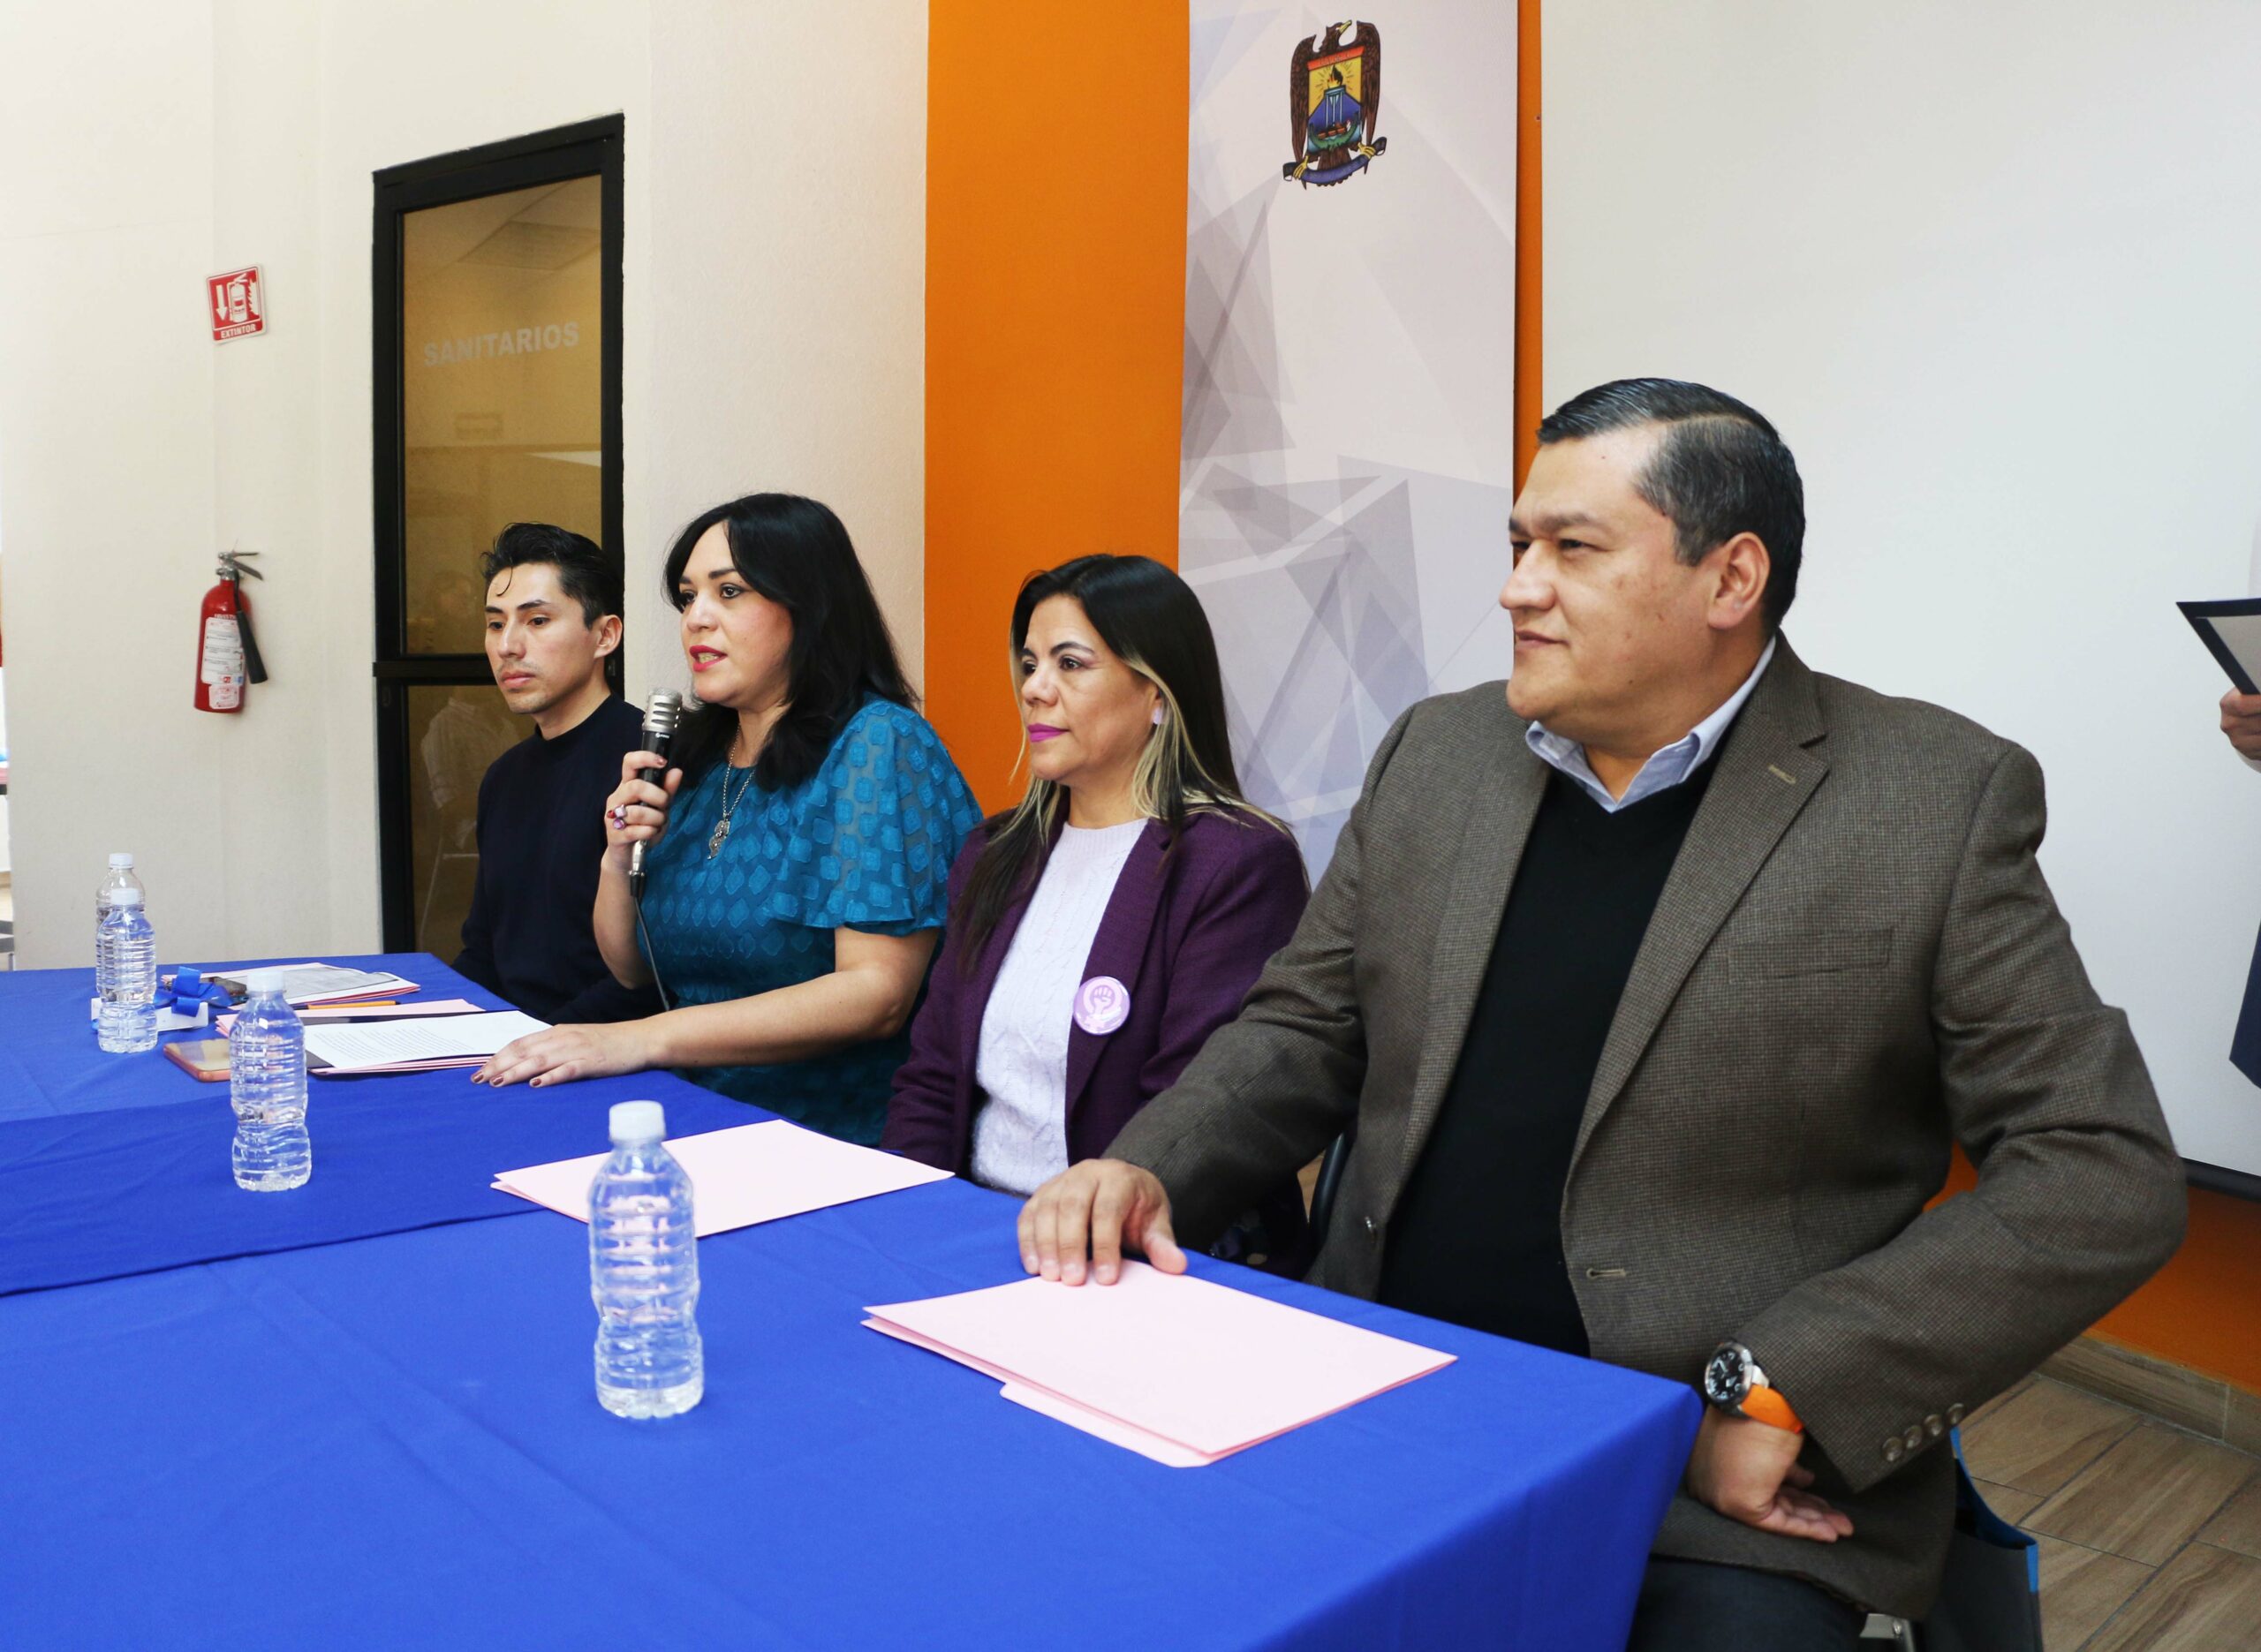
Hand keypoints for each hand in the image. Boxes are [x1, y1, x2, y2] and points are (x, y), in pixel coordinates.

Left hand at [473, 1021, 653, 1087]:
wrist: (641, 1040)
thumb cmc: (608, 1043)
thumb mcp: (576, 1040)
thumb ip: (553, 1048)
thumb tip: (526, 1063)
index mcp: (558, 1032)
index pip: (520, 1043)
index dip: (499, 1057)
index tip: (480, 1071)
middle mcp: (564, 1038)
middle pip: (525, 1051)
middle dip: (499, 1066)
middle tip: (480, 1080)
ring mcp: (578, 1049)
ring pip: (541, 1060)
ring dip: (517, 1072)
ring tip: (498, 1083)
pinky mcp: (593, 1062)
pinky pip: (569, 1070)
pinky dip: (552, 1077)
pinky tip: (538, 1085)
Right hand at [605, 750, 681, 856]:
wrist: (628, 855)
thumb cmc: (644, 826)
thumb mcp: (659, 807)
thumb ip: (667, 790)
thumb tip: (677, 771)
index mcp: (627, 786)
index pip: (629, 763)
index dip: (645, 758)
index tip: (663, 762)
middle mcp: (617, 798)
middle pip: (635, 787)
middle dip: (657, 796)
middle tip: (665, 805)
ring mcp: (613, 817)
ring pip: (637, 812)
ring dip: (656, 818)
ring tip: (659, 823)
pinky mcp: (615, 835)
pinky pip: (635, 830)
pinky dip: (650, 832)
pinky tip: (651, 833)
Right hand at [1018, 1159, 1186, 1285]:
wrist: (1120, 1184)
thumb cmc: (1137, 1209)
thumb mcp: (1155, 1222)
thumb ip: (1161, 1243)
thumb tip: (1176, 1266)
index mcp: (1118, 1178)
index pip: (1108, 1209)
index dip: (1107, 1244)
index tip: (1108, 1278)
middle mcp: (1086, 1173)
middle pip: (1072, 1206)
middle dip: (1070, 1245)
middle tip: (1072, 1280)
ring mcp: (1061, 1181)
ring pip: (1046, 1209)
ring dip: (1046, 1245)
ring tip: (1051, 1277)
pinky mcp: (1042, 1193)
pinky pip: (1028, 1214)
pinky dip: (1028, 1240)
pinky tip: (1033, 1266)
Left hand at [1684, 1408, 1852, 1542]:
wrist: (1759, 1397)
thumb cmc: (1764, 1409)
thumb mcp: (1771, 1441)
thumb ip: (1781, 1465)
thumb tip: (1803, 1481)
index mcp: (1712, 1462)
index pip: (1757, 1483)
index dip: (1792, 1492)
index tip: (1817, 1497)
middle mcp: (1711, 1482)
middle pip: (1770, 1500)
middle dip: (1809, 1510)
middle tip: (1836, 1517)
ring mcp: (1723, 1495)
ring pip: (1777, 1513)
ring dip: (1814, 1520)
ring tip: (1843, 1526)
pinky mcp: (1740, 1505)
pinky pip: (1780, 1523)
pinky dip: (1808, 1529)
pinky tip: (1831, 1533)